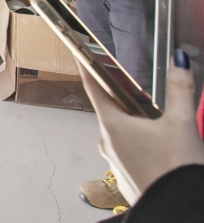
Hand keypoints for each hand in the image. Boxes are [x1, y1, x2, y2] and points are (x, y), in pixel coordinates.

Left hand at [78, 51, 203, 201]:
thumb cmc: (174, 169)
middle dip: (126, 98)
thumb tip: (178, 61)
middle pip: (112, 110)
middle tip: (142, 91)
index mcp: (113, 125)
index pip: (95, 88)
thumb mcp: (182, 124)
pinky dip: (141, 143)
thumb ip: (179, 89)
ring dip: (136, 123)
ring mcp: (114, 161)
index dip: (88, 68)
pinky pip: (129, 151)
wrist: (178, 208)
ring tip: (160, 123)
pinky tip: (160, 147)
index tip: (79, 53)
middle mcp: (107, 142)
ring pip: (122, 132)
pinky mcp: (125, 175)